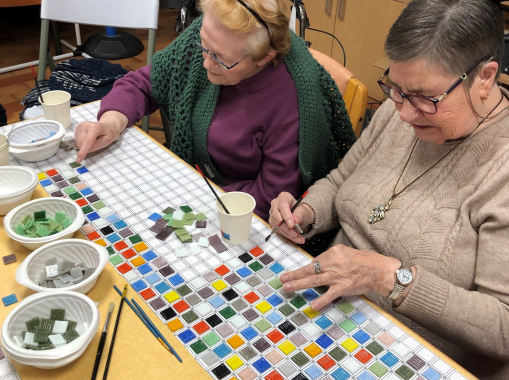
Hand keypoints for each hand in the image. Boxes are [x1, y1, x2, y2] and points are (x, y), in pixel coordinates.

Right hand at [75, 111, 127, 161]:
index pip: (87, 142)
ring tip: (93, 140)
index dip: (83, 152)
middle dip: (86, 148)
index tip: (78, 160)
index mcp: (95, 127)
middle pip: (80, 143)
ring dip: (84, 145)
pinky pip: (76, 140)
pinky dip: (82, 142)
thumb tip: (85, 150)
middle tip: (95, 144)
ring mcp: (80, 126)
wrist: (108, 125)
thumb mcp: (107, 142)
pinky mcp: (77, 128)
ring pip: (77, 142)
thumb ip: (96, 146)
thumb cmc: (109, 134)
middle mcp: (85, 125)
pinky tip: (88, 138)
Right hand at [269, 192, 313, 243]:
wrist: (300, 216)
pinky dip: (286, 235)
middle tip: (295, 234)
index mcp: (283, 197)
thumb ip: (299, 215)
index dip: (286, 216)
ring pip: (276, 225)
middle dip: (286, 227)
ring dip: (288, 233)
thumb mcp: (304, 211)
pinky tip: (295, 238)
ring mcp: (272, 214)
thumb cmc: (301, 211)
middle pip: (277, 216)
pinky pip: (277, 230)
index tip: (292, 225)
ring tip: (299, 238)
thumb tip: (295, 221)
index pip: (282, 206)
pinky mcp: (272, 222)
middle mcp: (275, 204)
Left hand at [279, 244, 401, 309]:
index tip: (294, 273)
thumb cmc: (364, 261)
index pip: (315, 261)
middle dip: (295, 275)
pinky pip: (330, 294)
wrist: (379, 270)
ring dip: (299, 284)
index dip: (304, 269)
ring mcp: (337, 276)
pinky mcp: (343, 287)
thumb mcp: (345, 253)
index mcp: (333, 253)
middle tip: (283, 278)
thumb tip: (319, 266)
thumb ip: (332, 259)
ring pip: (314, 280)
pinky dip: (321, 300)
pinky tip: (312, 305)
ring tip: (288, 287)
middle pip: (310, 269)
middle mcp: (333, 263)